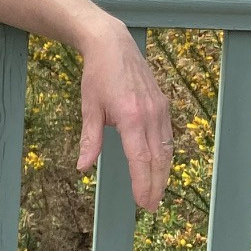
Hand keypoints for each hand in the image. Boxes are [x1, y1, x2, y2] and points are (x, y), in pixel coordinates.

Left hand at [77, 21, 172, 210]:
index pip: (140, 158)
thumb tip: (83, 167)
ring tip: (155, 192)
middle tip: (149, 206)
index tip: (141, 202)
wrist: (113, 44)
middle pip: (158, 158)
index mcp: (131, 116)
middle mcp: (150, 114)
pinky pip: (167, 136)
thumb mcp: (89, 108)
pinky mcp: (164, 104)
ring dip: (162, 173)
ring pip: (166, 149)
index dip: (142, 183)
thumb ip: (90, 139)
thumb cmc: (97, 76)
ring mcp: (160, 108)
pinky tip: (158, 167)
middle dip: (155, 185)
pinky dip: (164, 155)